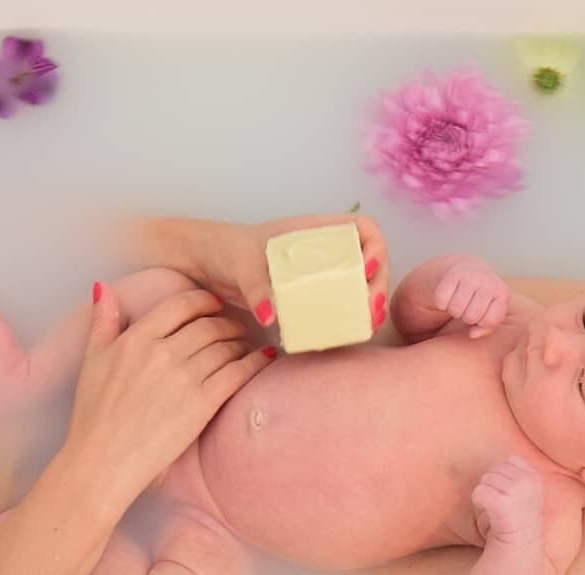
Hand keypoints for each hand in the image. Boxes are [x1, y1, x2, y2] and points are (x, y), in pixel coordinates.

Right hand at [63, 282, 274, 509]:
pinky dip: (254, 362)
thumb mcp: (92, 361)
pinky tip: (263, 358)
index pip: (181, 305)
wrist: (102, 460)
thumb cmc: (93, 416)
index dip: (204, 301)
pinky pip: (237, 373)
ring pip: (226, 347)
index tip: (213, 304)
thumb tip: (104, 288)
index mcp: (137, 338)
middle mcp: (163, 352)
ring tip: (244, 345)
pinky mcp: (202, 404)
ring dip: (240, 342)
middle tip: (234, 328)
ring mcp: (185, 378)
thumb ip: (102, 322)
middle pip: (209, 325)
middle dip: (225, 323)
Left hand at [191, 214, 389, 330]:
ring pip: (357, 287)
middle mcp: (323, 252)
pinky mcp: (307, 298)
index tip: (366, 269)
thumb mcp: (240, 264)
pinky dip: (345, 320)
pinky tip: (342, 336)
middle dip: (378, 285)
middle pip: (369, 262)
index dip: (375, 247)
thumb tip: (270, 316)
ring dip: (368, 307)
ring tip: (366, 327)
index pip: (362, 229)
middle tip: (371, 310)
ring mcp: (317, 275)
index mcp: (315, 232)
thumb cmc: (225, 251)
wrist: (207, 266)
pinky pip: (336, 307)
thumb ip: (255, 287)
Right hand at [433, 257, 509, 338]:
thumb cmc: (481, 297)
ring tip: (458, 302)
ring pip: (455, 309)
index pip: (489, 321)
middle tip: (467, 308)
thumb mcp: (490, 311)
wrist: (469, 268)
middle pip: (470, 317)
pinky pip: (441, 301)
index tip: (480, 315)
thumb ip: (486, 328)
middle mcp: (488, 282)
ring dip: (453, 310)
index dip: (481, 323)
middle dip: (466, 317)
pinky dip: (442, 303)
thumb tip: (472, 334)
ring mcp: (470, 277)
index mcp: (502, 293)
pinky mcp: (452, 274)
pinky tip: (448, 296)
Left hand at [471, 458, 544, 546]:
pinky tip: (489, 514)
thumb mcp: (523, 491)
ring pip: (484, 480)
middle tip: (501, 507)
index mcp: (534, 477)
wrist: (519, 546)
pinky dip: (478, 502)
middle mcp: (528, 481)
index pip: (509, 461)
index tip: (509, 498)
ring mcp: (517, 491)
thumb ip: (517, 473)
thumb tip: (509, 457)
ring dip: (485, 496)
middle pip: (493, 470)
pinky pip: (479, 492)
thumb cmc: (516, 519)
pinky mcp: (503, 502)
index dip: (502, 479)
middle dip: (492, 487)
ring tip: (496, 511)